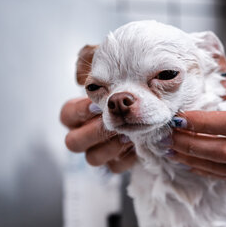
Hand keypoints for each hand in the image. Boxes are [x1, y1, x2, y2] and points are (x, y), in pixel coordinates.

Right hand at [60, 44, 136, 172]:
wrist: (158, 101)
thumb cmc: (131, 82)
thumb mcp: (115, 64)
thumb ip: (95, 59)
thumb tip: (79, 75)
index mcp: (79, 112)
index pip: (66, 115)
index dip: (79, 112)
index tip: (97, 104)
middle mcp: (85, 133)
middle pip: (73, 143)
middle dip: (94, 133)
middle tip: (113, 124)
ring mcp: (101, 150)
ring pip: (93, 158)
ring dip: (111, 148)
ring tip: (129, 135)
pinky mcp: (117, 162)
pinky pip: (115, 167)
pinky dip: (127, 158)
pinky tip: (139, 145)